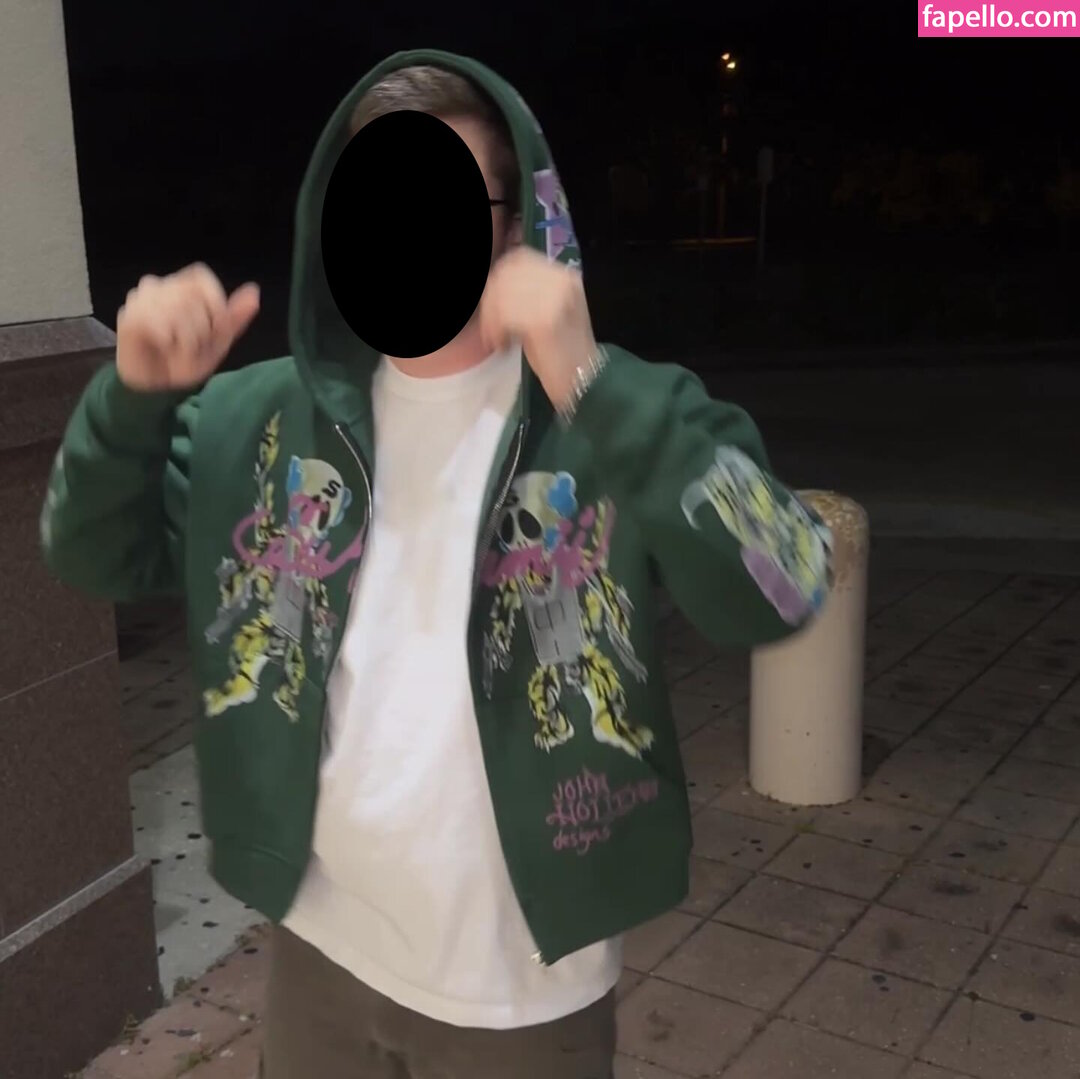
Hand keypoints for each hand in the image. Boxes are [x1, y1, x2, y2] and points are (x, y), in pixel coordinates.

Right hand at [116, 263, 259, 391]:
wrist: (155, 388)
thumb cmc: (184, 361)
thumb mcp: (218, 341)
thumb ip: (234, 316)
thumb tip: (254, 291)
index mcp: (182, 287)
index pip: (202, 278)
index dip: (214, 303)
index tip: (217, 330)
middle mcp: (159, 286)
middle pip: (193, 296)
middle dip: (202, 330)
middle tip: (192, 349)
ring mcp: (141, 299)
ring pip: (177, 309)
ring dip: (186, 341)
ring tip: (178, 353)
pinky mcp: (128, 317)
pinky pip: (159, 323)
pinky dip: (169, 343)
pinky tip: (164, 350)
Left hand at [478, 247, 596, 411]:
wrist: (584, 382)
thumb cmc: (563, 353)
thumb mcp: (548, 311)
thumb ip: (529, 292)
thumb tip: (496, 285)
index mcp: (565, 276)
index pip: (520, 259)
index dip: (500, 278)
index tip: (493, 302)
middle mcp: (562, 281)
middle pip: (509, 273)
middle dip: (492, 299)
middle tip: (491, 326)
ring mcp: (555, 299)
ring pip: (504, 293)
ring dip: (493, 317)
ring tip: (498, 339)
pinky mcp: (544, 321)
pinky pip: (507, 314)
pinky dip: (497, 330)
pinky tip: (503, 345)